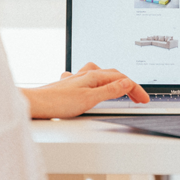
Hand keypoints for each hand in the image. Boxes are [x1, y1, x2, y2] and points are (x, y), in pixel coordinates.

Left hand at [21, 62, 148, 118]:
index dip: (135, 89)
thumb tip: (128, 82)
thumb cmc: (57, 102)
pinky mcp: (69, 86)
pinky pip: (88, 79)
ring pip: (100, 74)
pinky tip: (92, 87)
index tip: (144, 99)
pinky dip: (97, 83)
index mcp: (93, 76)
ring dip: (114, 80)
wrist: (35, 104)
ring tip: (121, 88)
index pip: (121, 79)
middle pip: (113, 75)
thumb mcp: (89, 99)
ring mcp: (77, 79)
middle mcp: (85, 74)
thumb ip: (110, 91)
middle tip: (138, 98)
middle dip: (128, 85)